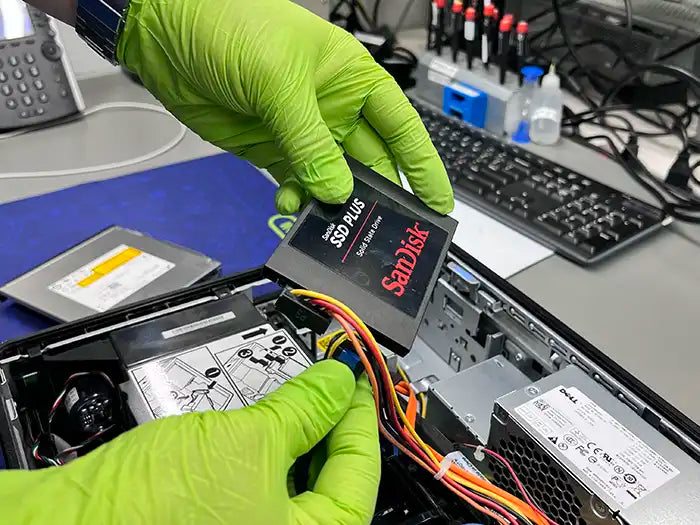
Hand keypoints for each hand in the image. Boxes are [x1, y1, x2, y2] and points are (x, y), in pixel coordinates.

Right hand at [2, 361, 380, 524]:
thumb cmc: (150, 510)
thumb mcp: (246, 443)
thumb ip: (304, 411)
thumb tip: (337, 383)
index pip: (357, 474)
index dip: (359, 417)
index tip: (356, 380)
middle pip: (329, 481)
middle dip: (329, 426)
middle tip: (329, 382)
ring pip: (294, 484)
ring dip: (298, 437)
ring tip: (296, 395)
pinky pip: (261, 489)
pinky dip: (267, 453)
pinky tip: (262, 423)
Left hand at [116, 0, 453, 213]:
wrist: (167, 33)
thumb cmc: (232, 26)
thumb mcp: (280, 82)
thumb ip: (311, 141)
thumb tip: (336, 191)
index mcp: (353, 79)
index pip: (401, 128)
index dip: (423, 166)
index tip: (438, 202)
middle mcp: (334, 108)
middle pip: (370, 161)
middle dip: (377, 194)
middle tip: (383, 227)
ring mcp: (302, 132)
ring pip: (333, 178)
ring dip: (333, 202)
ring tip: (330, 220)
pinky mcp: (271, 149)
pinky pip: (297, 184)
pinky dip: (299, 200)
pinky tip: (292, 206)